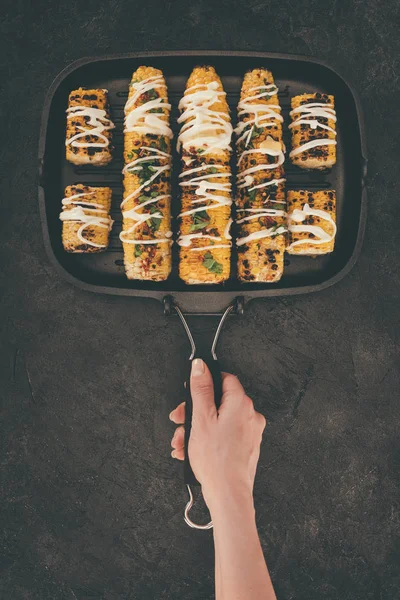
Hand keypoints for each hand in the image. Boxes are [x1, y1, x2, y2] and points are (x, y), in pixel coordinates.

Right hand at [169, 359, 265, 509]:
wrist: (229, 495)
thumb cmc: (215, 459)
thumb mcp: (201, 419)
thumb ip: (201, 389)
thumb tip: (200, 366)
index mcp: (241, 403)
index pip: (224, 379)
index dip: (205, 383)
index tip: (191, 393)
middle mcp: (250, 415)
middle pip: (219, 401)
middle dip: (194, 411)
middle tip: (179, 421)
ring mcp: (250, 432)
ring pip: (219, 420)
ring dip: (197, 429)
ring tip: (181, 443)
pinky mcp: (246, 447)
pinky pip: (225, 435)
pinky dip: (208, 439)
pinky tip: (191, 451)